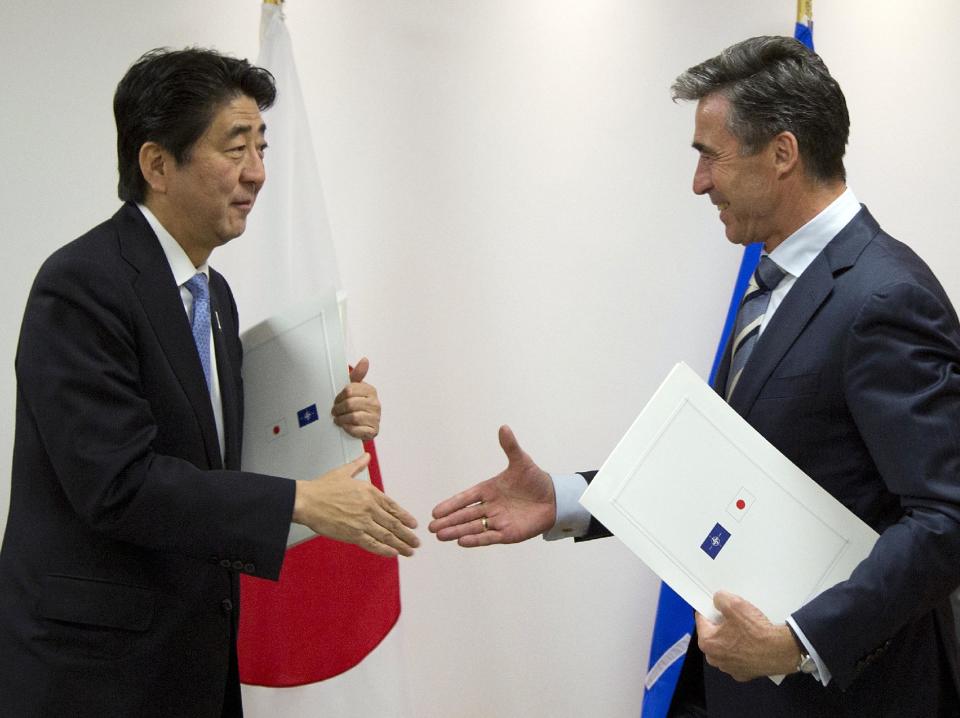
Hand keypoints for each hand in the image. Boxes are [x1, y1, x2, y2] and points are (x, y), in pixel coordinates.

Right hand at [292, 453, 418, 557]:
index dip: (405, 517)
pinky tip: (393, 553)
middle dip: (407, 534)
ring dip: (401, 544)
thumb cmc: (322, 488)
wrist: (307, 501)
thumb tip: (366, 456)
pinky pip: (372, 544)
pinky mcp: (352, 534)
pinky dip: (384, 550)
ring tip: (409, 550)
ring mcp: (362, 522)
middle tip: (416, 541)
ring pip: (386, 535)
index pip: (393, 507)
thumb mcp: (343, 472)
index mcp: (369, 492)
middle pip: (393, 523)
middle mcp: (369, 507)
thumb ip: (358, 465)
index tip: (413, 524)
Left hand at [331, 357, 380, 439]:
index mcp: (371, 391)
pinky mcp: (373, 431)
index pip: (349, 390)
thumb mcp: (355, 389)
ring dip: (342, 419)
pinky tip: (346, 427)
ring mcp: (376, 418)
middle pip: (350, 404)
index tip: (336, 401)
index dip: (338, 397)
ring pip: (353, 417)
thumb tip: (365, 360)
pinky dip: (349, 429)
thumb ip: (357, 375)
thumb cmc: (356, 405)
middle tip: (334, 412)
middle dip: (338, 409)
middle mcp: (376, 404)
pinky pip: (358, 430)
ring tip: (338, 420)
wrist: (364, 424)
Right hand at [428, 425, 555, 546]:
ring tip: (440, 535)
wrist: (555, 499)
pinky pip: (489, 537)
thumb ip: (510, 447)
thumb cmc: (536, 480)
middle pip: (465, 515)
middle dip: (449, 521)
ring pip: (473, 527)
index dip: (451, 504)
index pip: (466, 498)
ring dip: (457, 531)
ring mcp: (498, 521)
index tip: (435, 511)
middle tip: (431, 528)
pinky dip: (476, 540)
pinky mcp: (508, 534)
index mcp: (489, 490)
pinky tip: (461, 542)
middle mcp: (490, 507)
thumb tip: (503, 427)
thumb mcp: (522, 462)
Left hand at [695, 591, 800, 680]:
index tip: (716, 606)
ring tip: (746, 630)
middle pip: (713, 634)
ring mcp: (729, 668)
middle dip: (721, 625)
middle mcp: (715, 658)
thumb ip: (720, 598)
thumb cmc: (756, 631)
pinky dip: (743, 650)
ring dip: (732, 638)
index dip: (709, 609)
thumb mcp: (735, 604)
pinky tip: (752, 643)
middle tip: (735, 618)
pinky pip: (738, 657)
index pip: (701, 619)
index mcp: (707, 642)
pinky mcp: (743, 673)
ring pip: (725, 647)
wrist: (780, 651)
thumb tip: (718, 600)